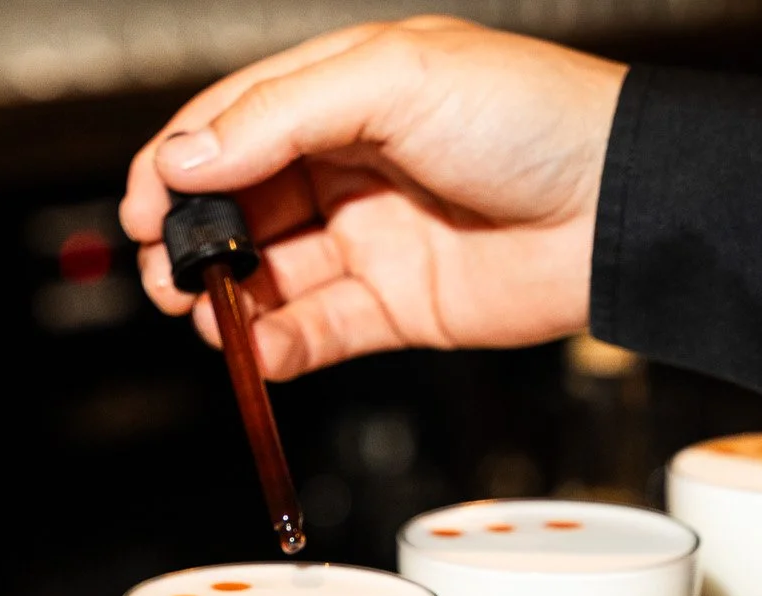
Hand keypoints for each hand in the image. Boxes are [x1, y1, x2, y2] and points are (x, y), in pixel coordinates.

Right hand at [119, 18, 624, 379]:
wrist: (621, 208)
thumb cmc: (534, 119)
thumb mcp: (396, 79)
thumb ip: (280, 116)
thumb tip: (187, 155)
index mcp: (345, 92)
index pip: (233, 123)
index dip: (176, 163)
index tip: (140, 206)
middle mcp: (350, 164)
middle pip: (239, 204)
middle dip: (190, 240)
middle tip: (161, 271)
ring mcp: (372, 237)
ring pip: (270, 274)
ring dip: (226, 299)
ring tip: (205, 315)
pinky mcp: (398, 305)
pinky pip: (318, 331)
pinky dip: (278, 345)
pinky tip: (256, 350)